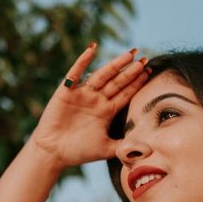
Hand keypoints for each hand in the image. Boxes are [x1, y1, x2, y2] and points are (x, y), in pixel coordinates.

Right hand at [30, 44, 148, 168]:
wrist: (53, 152)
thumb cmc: (78, 151)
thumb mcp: (106, 149)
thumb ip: (124, 146)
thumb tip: (147, 150)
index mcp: (107, 111)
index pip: (125, 93)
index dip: (137, 83)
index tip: (149, 71)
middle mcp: (96, 100)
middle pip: (117, 82)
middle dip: (131, 71)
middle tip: (144, 59)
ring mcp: (82, 94)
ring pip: (102, 75)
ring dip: (115, 64)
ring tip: (129, 54)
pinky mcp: (66, 92)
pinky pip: (75, 73)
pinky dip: (83, 60)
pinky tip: (92, 49)